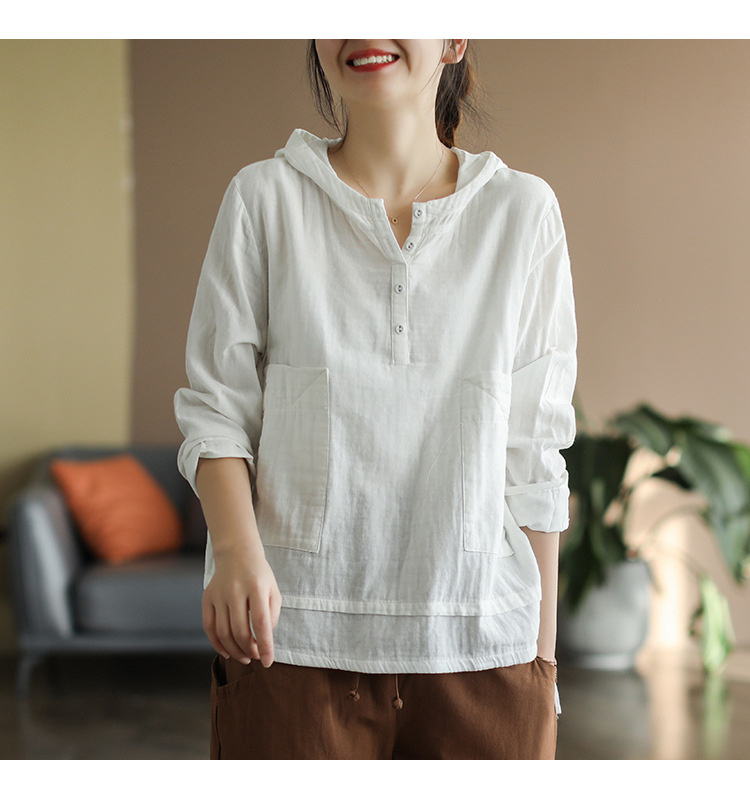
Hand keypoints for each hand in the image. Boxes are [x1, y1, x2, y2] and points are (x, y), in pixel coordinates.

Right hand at [202, 545, 281, 667]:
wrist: (237, 553)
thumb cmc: (259, 575)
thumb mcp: (273, 590)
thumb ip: (272, 614)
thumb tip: (264, 638)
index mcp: (256, 587)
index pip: (261, 623)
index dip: (265, 646)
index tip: (268, 662)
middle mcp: (236, 590)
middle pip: (240, 631)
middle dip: (250, 650)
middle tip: (256, 656)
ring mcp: (219, 594)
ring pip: (224, 633)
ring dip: (235, 651)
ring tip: (245, 657)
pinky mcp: (207, 598)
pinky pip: (209, 627)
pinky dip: (217, 644)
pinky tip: (227, 652)